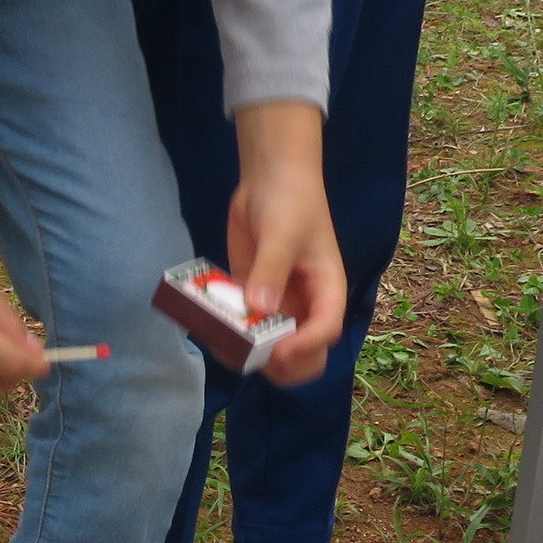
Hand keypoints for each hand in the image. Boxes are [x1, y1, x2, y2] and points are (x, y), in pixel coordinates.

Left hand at [225, 103, 345, 385]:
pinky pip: (247, 330)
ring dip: (253, 355)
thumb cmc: (291, 202)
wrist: (269, 178)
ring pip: (273, 349)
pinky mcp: (253, 299)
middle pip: (306, 356)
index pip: (326, 331)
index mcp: (327, 290)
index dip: (304, 347)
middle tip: (253, 353)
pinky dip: (233, 339)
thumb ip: (271, 271)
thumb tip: (259, 307)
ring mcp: (279, 305)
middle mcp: (306, 305)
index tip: (277, 351)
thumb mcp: (283, 233)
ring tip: (228, 345)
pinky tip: (214, 335)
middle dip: (282, 364)